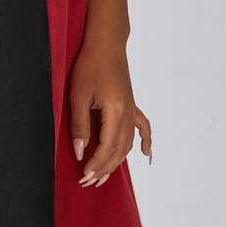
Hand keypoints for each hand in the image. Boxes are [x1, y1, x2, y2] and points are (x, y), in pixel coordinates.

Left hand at [68, 39, 152, 186]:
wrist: (106, 44)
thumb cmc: (89, 65)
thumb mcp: (78, 95)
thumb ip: (80, 125)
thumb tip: (80, 152)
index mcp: (116, 112)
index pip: (107, 148)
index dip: (95, 165)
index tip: (83, 176)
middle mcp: (128, 114)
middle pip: (119, 151)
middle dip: (104, 169)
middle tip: (88, 182)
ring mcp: (132, 110)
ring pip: (128, 144)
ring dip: (117, 162)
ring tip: (103, 176)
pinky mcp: (132, 105)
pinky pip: (143, 128)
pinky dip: (146, 142)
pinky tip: (147, 155)